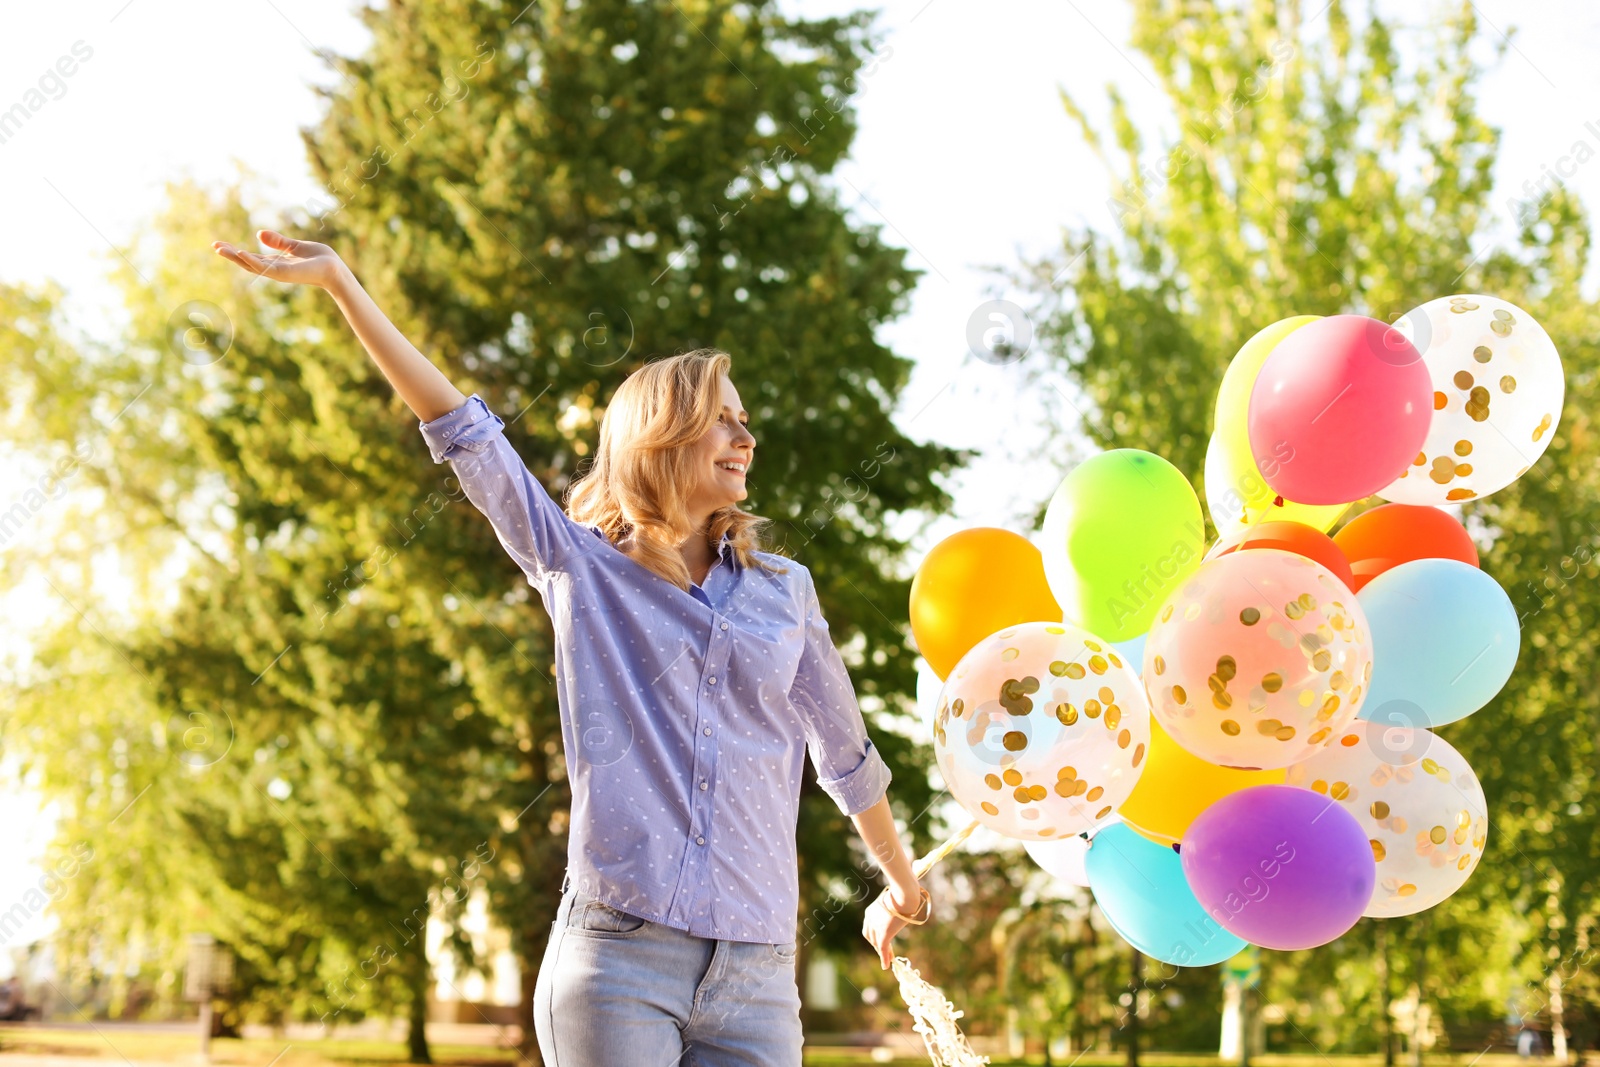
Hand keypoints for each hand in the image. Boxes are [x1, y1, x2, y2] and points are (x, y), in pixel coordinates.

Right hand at [212, 229, 345, 289]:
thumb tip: (258, 234)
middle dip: (230, 255)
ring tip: (220, 248)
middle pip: (247, 262)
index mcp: (276, 263)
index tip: (219, 244)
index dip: (235, 251)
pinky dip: (252, 261)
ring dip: (235, 257)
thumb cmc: (319, 259)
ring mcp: (278, 273)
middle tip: (214, 246)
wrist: (335, 269)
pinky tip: (241, 253)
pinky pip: (265, 267)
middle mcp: (274, 270)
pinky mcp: (285, 273)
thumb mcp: (294, 246)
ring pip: (251, 265)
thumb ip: (278, 241)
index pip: (251, 258)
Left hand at [862, 882, 928, 969]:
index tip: (879, 943)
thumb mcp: (894, 901)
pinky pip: (883, 948)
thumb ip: (894, 907)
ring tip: (889, 959)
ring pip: (877, 943)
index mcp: (870, 911)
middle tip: (887, 953)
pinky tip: (886, 966)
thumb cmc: (903, 893)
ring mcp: (876, 926)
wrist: (904, 894)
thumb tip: (905, 903)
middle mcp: (870, 919)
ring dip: (883, 953)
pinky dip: (884, 958)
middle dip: (877, 946)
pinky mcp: (884, 933)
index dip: (873, 937)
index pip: (868, 929)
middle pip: (871, 937)